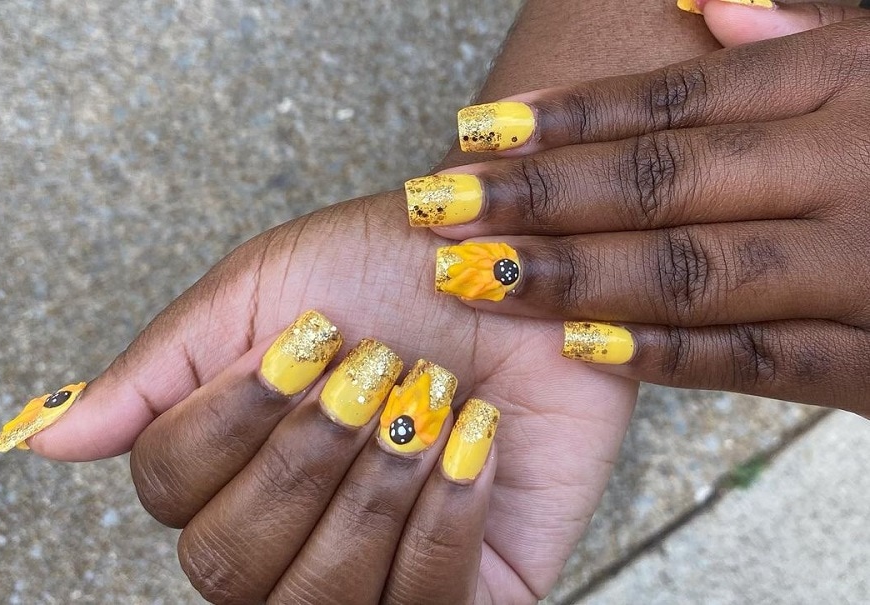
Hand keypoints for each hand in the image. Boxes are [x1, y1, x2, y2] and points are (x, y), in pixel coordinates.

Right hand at [10, 191, 636, 602]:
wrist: (527, 269)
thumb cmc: (396, 267)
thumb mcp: (265, 288)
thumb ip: (159, 371)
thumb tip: (42, 441)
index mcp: (232, 462)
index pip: (171, 496)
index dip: (233, 422)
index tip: (310, 340)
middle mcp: (289, 531)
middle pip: (229, 570)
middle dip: (304, 460)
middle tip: (374, 370)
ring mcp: (372, 569)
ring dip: (371, 491)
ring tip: (424, 399)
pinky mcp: (465, 588)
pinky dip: (445, 517)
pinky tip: (473, 437)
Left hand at [409, 10, 869, 415]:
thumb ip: (814, 23)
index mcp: (860, 80)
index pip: (678, 101)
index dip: (565, 117)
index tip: (474, 133)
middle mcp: (857, 167)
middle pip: (662, 183)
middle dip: (539, 198)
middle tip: (440, 208)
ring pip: (694, 273)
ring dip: (576, 278)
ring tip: (481, 275)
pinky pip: (764, 361)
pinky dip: (671, 355)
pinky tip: (582, 346)